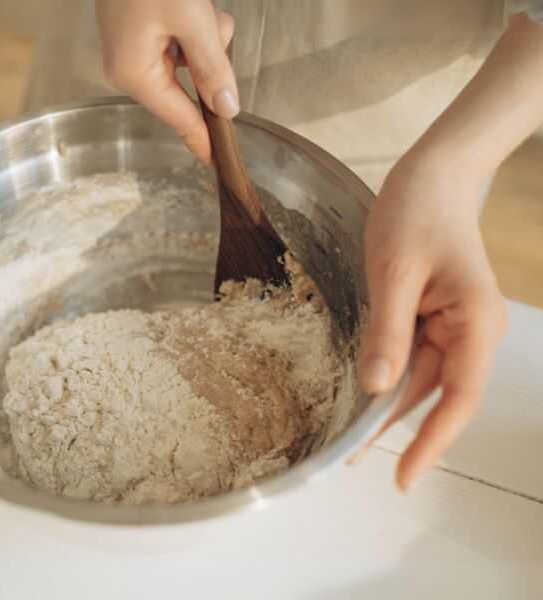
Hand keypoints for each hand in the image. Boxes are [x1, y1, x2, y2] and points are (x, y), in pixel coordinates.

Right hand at [96, 0, 238, 163]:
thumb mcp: (192, 20)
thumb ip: (212, 68)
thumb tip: (227, 108)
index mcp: (133, 73)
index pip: (178, 117)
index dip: (203, 138)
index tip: (218, 161)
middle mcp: (127, 68)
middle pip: (185, 88)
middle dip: (209, 62)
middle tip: (210, 25)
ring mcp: (130, 49)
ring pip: (186, 63)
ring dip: (203, 40)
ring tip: (196, 8)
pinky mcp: (138, 32)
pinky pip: (177, 44)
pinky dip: (193, 28)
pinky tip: (192, 6)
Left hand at [359, 149, 506, 489]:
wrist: (432, 175)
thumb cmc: (417, 212)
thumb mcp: (394, 272)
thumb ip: (387, 332)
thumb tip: (376, 389)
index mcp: (476, 322)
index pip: (458, 398)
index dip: (430, 442)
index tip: (402, 478)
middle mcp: (472, 331)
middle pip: (435, 393)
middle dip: (394, 426)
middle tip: (348, 458)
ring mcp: (456, 325)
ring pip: (419, 378)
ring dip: (386, 403)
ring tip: (346, 433)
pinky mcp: (434, 317)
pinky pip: (411, 355)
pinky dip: (386, 373)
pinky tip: (358, 390)